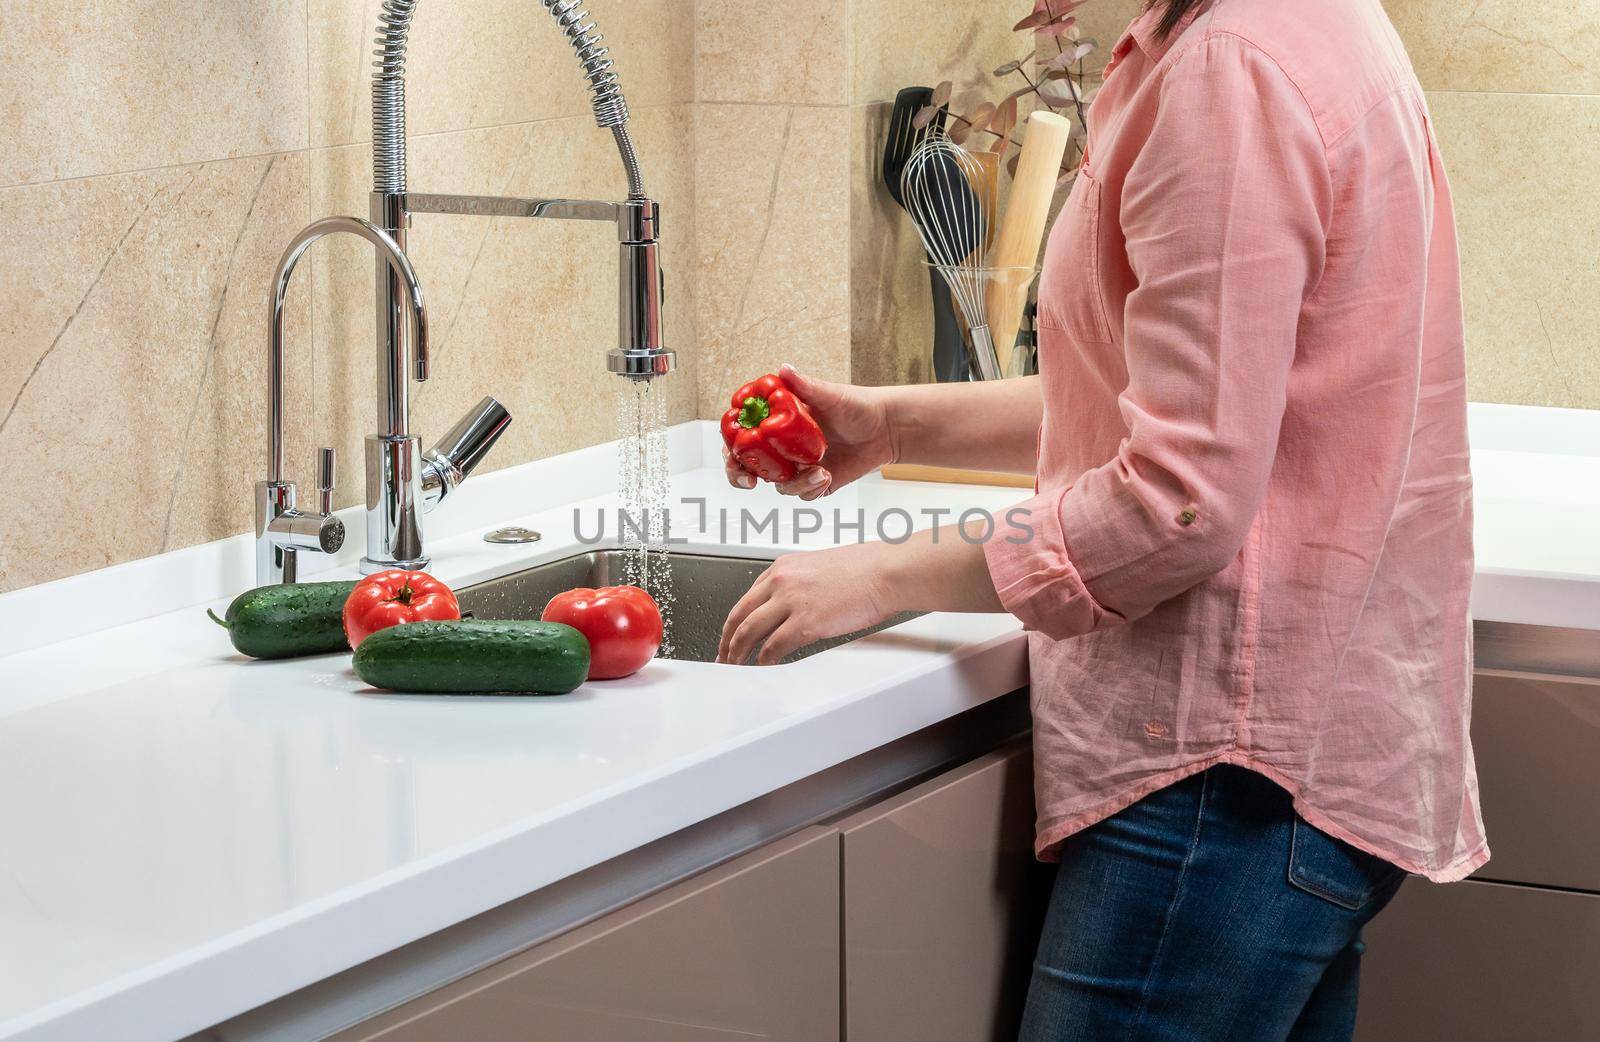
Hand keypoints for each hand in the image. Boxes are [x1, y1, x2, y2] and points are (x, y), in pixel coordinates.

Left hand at [717, 544, 895, 664]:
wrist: (887, 572)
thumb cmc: (865, 569)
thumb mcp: (820, 568)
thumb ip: (799, 585)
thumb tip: (791, 607)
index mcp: (783, 567)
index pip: (747, 598)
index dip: (735, 620)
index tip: (731, 633)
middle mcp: (781, 582)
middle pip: (740, 615)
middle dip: (727, 639)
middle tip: (724, 655)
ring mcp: (791, 602)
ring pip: (749, 632)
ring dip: (738, 653)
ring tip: (736, 666)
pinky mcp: (806, 623)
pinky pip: (774, 647)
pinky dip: (764, 661)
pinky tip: (763, 667)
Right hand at [725, 364, 894, 500]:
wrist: (886, 428)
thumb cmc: (856, 405)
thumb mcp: (829, 394)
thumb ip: (804, 386)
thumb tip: (783, 368)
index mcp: (776, 423)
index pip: (741, 435)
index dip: (731, 446)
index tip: (732, 453)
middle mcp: (781, 446)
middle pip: (747, 465)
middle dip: (740, 475)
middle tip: (750, 480)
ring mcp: (797, 466)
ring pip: (777, 484)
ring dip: (793, 482)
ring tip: (819, 472)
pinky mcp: (815, 482)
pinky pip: (803, 493)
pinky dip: (811, 488)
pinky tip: (826, 476)